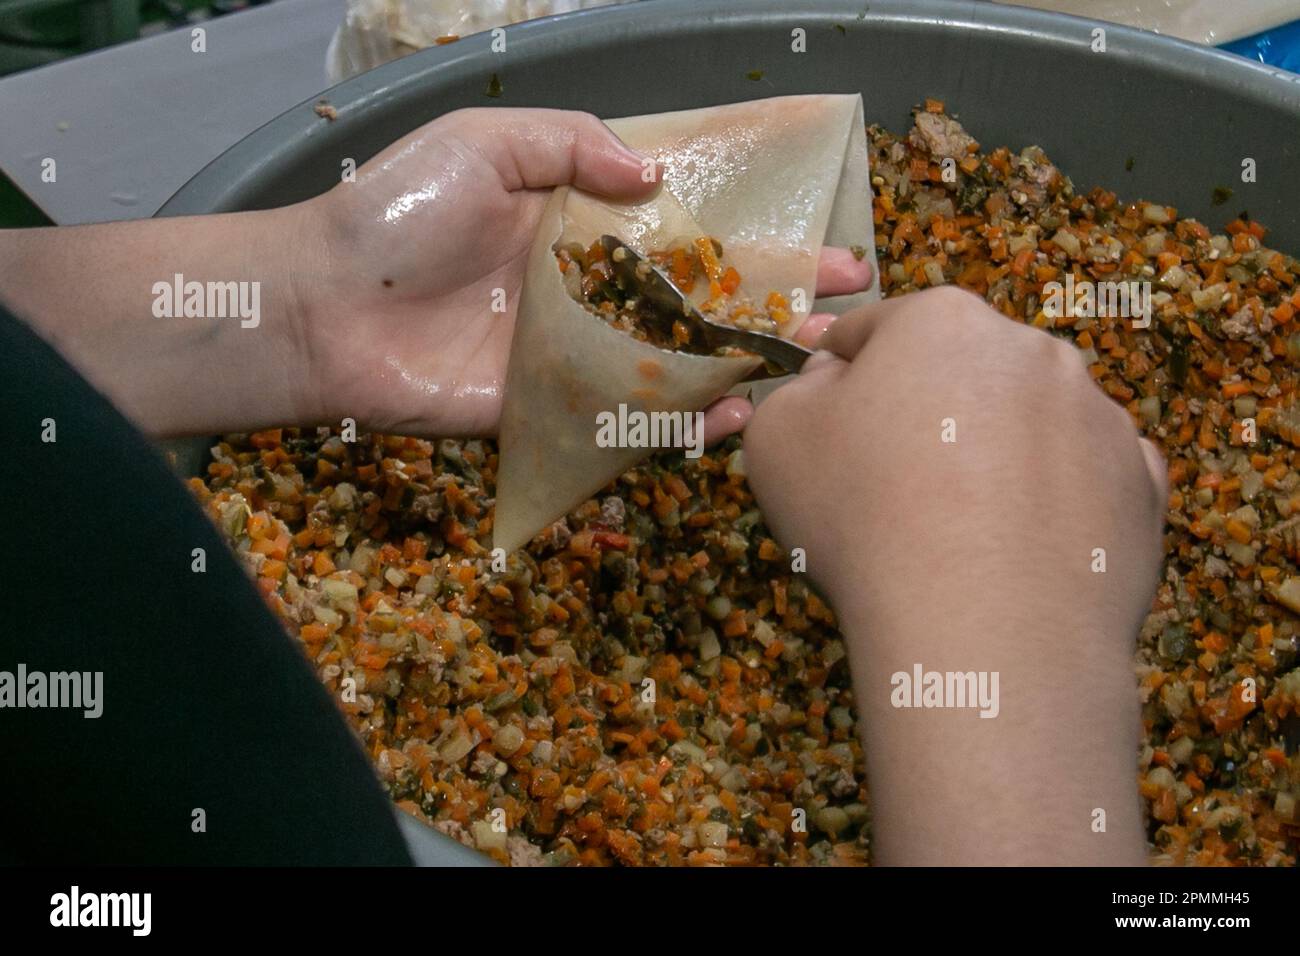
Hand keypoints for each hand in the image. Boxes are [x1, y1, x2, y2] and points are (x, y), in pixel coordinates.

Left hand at [291, 107, 872, 438]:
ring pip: (677, 362)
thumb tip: (657, 176)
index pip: (687, 228)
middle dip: (774, 299)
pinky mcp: (550, 412)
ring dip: (746, 363)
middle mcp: (588, 290)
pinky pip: (626, 419)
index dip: (754, 232)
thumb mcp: (485, 143)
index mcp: (579, 224)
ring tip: (807, 361)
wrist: (323, 306)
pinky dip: (682, 424)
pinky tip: (734, 416)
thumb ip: (572, 144)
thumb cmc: (396, 213)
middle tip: (846, 304)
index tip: (823, 237)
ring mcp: (574, 354)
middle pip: (698, 298)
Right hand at [742, 287, 1165, 864]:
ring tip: (960, 529)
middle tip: (889, 485)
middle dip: (925, 411)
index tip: (824, 412)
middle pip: (960, 371)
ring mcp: (1100, 415)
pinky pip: (1083, 480)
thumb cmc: (862, 516)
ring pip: (1030, 422)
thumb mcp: (777, 439)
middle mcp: (1032, 349)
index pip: (872, 330)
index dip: (837, 373)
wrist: (982, 628)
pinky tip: (1020, 549)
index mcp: (942, 320)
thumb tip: (831, 380)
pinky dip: (1054, 502)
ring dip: (995, 453)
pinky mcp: (1142, 484)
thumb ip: (797, 391)